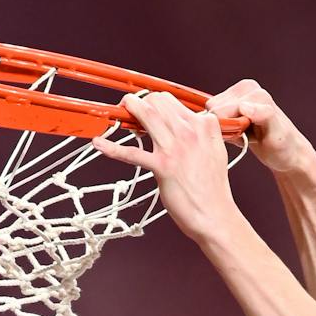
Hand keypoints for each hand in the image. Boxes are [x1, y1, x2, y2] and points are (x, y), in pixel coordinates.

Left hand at [92, 92, 241, 243]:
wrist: (214, 215)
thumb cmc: (213, 189)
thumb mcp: (216, 151)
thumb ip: (204, 135)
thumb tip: (192, 125)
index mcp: (204, 126)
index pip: (175, 101)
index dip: (158, 104)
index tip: (150, 111)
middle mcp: (190, 132)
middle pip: (159, 101)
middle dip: (142, 102)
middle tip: (132, 109)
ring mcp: (175, 148)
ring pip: (147, 114)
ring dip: (130, 107)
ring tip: (121, 109)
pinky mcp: (162, 167)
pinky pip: (132, 153)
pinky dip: (112, 148)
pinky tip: (99, 143)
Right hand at [205, 79, 312, 175]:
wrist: (287, 151)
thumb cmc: (282, 146)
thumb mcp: (276, 135)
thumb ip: (264, 116)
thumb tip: (245, 106)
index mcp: (255, 94)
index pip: (220, 110)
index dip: (226, 129)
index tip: (242, 138)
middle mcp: (247, 88)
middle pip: (212, 109)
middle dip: (225, 127)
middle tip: (243, 137)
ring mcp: (238, 92)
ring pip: (210, 112)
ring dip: (224, 127)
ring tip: (244, 134)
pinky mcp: (232, 100)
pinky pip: (213, 114)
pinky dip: (224, 127)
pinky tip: (240, 132)